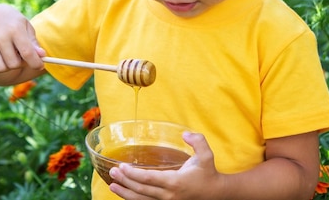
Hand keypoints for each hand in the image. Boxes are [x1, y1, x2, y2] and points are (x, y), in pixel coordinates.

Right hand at [0, 4, 45, 83]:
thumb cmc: (15, 23)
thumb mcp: (27, 28)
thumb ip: (34, 43)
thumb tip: (41, 55)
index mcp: (15, 29)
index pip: (27, 53)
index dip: (36, 63)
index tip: (40, 66)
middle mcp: (0, 36)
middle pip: (14, 64)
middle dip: (21, 63)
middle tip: (21, 56)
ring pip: (1, 68)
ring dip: (8, 66)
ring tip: (10, 56)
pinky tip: (0, 58)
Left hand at [108, 132, 222, 199]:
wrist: (216, 194)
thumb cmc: (208, 173)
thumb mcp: (207, 155)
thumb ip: (198, 141)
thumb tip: (185, 134)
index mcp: (175, 182)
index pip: (149, 179)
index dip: (133, 174)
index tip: (121, 167)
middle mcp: (169, 195)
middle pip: (141, 190)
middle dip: (125, 182)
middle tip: (112, 172)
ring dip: (125, 193)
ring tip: (112, 186)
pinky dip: (134, 199)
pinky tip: (125, 194)